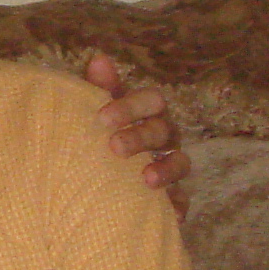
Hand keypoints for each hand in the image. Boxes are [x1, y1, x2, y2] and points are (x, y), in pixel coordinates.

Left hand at [85, 53, 189, 209]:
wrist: (86, 188)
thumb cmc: (94, 139)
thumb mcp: (91, 115)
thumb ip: (97, 89)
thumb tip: (99, 58)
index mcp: (145, 113)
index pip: (151, 100)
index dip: (131, 107)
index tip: (102, 119)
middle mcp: (163, 137)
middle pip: (163, 130)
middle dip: (141, 137)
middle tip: (114, 148)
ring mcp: (170, 167)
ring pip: (181, 163)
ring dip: (167, 169)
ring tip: (147, 180)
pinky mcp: (171, 199)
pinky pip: (182, 201)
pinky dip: (177, 205)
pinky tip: (167, 211)